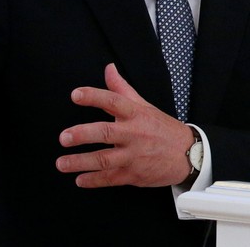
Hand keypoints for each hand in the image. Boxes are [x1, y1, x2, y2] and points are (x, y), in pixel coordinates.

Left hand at [56, 63, 194, 187]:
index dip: (94, 96)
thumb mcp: (143, 105)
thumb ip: (121, 88)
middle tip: (63, 137)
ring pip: (104, 159)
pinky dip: (94, 180)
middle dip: (83, 135)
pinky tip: (79, 180)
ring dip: (80, 162)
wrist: (188, 154)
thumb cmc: (161, 128)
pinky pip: (111, 179)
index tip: (75, 95)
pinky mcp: (135, 174)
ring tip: (61, 163)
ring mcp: (134, 156)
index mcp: (135, 114)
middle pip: (106, 133)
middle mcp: (134, 134)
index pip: (113, 101)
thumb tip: (108, 68)